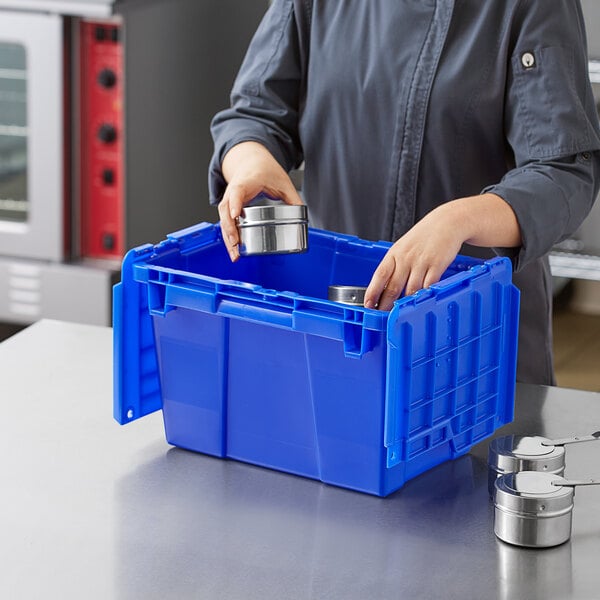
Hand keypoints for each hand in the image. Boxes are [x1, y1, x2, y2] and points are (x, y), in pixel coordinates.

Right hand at [218, 141, 303, 260]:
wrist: (251, 162)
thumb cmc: (264, 170)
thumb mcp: (283, 182)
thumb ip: (293, 198)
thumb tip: (304, 214)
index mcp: (246, 181)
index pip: (237, 191)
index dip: (234, 203)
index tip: (235, 214)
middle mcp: (233, 191)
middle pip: (225, 210)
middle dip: (230, 229)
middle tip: (236, 244)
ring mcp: (229, 200)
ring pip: (223, 220)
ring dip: (228, 238)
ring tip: (235, 255)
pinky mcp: (229, 208)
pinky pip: (226, 223)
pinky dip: (229, 237)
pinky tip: (235, 250)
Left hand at [364, 194, 520, 309]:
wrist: (447, 222)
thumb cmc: (424, 237)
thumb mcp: (404, 247)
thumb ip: (395, 265)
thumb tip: (385, 287)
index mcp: (394, 254)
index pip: (379, 275)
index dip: (372, 292)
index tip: (368, 305)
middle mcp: (405, 258)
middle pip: (393, 286)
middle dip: (385, 304)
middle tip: (381, 317)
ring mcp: (421, 262)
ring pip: (410, 289)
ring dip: (405, 304)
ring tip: (399, 316)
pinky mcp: (437, 265)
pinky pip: (428, 286)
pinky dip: (424, 297)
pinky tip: (420, 304)